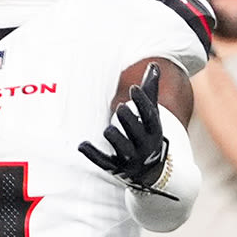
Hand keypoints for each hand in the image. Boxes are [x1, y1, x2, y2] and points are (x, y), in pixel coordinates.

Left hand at [78, 64, 170, 191]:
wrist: (152, 171)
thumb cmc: (148, 134)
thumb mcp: (151, 115)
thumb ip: (150, 91)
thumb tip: (152, 64)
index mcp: (154, 131)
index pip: (150, 116)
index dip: (142, 102)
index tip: (133, 88)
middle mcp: (145, 146)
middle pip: (136, 131)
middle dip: (129, 119)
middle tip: (120, 107)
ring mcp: (131, 159)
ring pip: (122, 147)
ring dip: (114, 136)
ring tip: (109, 130)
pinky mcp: (116, 169)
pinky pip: (103, 161)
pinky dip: (92, 154)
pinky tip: (81, 145)